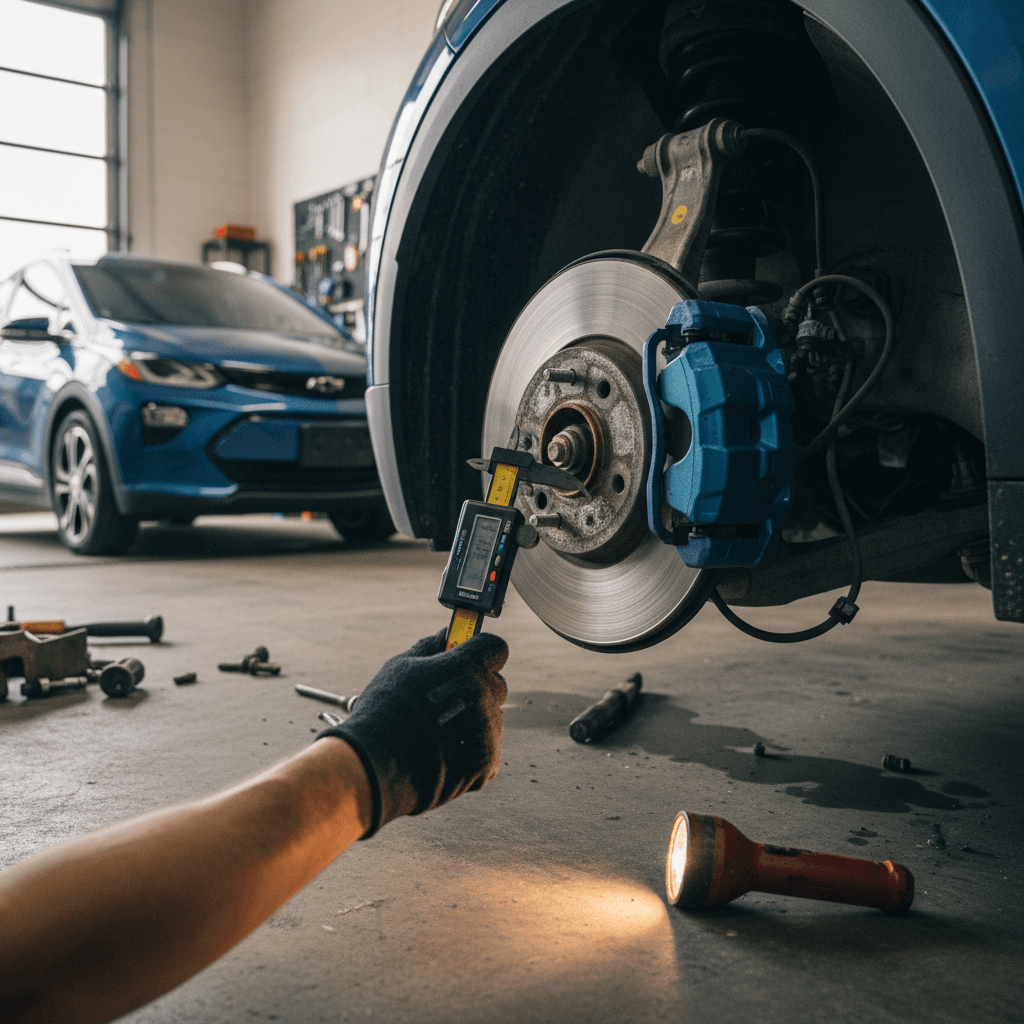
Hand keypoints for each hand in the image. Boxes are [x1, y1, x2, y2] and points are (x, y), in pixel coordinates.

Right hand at [316, 630, 508, 835]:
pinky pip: (488, 753)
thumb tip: (444, 636)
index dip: (482, 653)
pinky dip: (471, 756)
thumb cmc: (384, 711)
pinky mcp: (486, 764)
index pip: (495, 648)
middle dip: (478, 689)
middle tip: (447, 700)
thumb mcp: (400, 667)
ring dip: (475, 723)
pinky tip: (444, 756)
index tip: (468, 661)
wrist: (374, 766)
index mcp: (465, 666)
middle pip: (496, 685)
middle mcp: (483, 696)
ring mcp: (487, 731)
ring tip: (439, 734)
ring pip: (492, 721)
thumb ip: (429, 648)